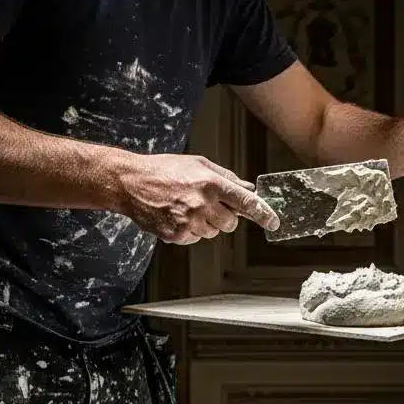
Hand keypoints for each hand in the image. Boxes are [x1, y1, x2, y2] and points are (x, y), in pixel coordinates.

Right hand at [112, 153, 279, 244]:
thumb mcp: (198, 164)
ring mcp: (189, 221)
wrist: (130, 182)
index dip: (263, 213)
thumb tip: (249, 189)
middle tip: (208, 205)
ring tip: (186, 207)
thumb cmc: (165, 170)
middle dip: (225, 217)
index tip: (273, 222)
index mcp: (210, 183)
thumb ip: (226, 177)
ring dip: (206, 224)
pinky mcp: (178, 234)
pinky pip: (196, 238)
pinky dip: (190, 230)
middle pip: (231, 224)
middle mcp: (202, 203)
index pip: (245, 202)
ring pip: (213, 233)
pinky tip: (177, 215)